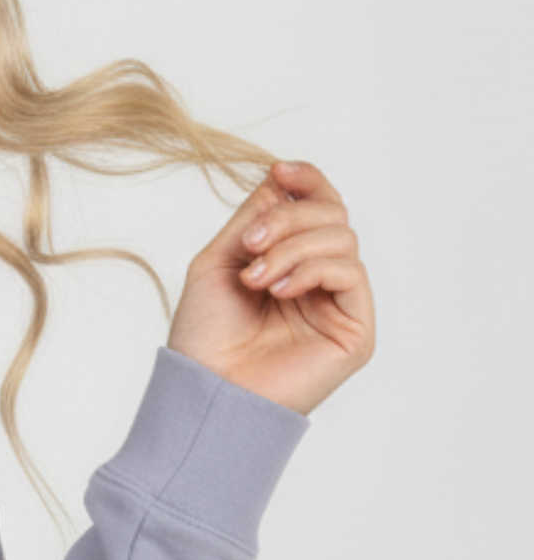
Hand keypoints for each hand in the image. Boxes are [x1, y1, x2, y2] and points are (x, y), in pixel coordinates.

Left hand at [166, 159, 374, 415]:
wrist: (205, 390)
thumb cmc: (205, 335)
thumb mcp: (220, 260)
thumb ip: (255, 218)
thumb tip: (281, 177)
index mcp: (291, 260)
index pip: (317, 205)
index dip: (306, 180)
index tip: (279, 170)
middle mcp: (320, 279)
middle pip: (333, 212)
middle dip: (289, 216)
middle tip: (250, 243)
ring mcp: (340, 303)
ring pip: (342, 237)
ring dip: (293, 246)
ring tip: (255, 278)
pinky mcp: (355, 328)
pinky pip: (350, 271)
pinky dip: (311, 269)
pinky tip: (279, 291)